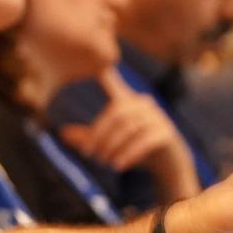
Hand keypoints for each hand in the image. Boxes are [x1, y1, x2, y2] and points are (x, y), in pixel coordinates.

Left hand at [59, 69, 199, 200]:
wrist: (169, 164)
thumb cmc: (137, 148)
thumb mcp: (111, 143)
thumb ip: (89, 137)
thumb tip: (62, 133)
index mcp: (129, 103)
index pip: (116, 85)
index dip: (107, 76)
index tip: (99, 66)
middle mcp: (144, 105)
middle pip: (116, 114)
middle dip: (99, 136)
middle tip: (89, 155)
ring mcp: (157, 118)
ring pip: (128, 129)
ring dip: (112, 147)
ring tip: (103, 162)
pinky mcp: (166, 134)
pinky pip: (144, 142)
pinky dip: (128, 154)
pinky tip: (117, 166)